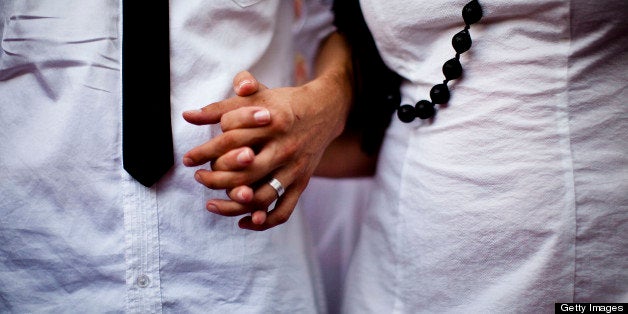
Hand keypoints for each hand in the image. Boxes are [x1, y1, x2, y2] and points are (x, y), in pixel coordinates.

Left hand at [183, 70, 350, 229]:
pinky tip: (245, 222)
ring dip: (233, 205)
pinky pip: (283, 210)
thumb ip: (221, 106)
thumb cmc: (282, 103)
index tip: (188, 159)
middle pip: (243, 172)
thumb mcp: (255, 95)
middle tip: (198, 178)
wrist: (324, 110)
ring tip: (211, 204)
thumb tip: (188, 116)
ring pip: (261, 196)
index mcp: (271, 122)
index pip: (231, 139)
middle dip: (215, 179)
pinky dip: (264, 221)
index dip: (205, 151)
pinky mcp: (302, 183)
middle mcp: (284, 147)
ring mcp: (294, 168)